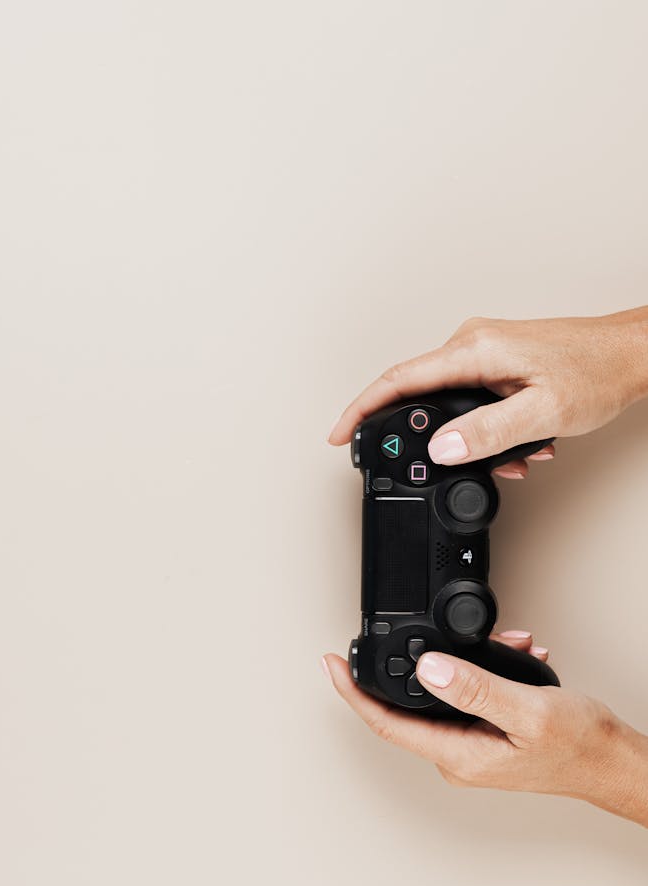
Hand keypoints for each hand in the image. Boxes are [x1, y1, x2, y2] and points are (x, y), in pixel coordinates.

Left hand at [322, 631, 647, 827]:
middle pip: (410, 706)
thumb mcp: (526, 710)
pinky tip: (514, 657)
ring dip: (465, 661)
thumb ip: (474, 688)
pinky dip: (486, 670)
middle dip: (419, 661)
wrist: (613, 761)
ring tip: (501, 643)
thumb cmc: (579, 746)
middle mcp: (459, 756)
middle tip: (417, 630)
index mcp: (459, 755)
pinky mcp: (487, 735)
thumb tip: (428, 668)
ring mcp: (472, 747)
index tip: (332, 664)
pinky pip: (469, 695)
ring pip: (445, 693)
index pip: (386, 723)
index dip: (353, 692)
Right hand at [328, 308, 647, 475]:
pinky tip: (517, 446)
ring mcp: (484, 351)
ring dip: (465, 439)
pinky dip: (483, 430)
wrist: (632, 354)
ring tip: (505, 459)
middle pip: (418, 393)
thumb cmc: (596, 373)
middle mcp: (473, 344)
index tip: (339, 434)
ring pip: (448, 402)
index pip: (400, 379)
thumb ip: (488, 432)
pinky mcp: (498, 362)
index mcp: (475, 349)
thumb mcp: (542, 412)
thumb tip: (441, 448)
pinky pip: (470, 399)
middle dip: (422, 438)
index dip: (363, 409)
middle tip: (423, 469)